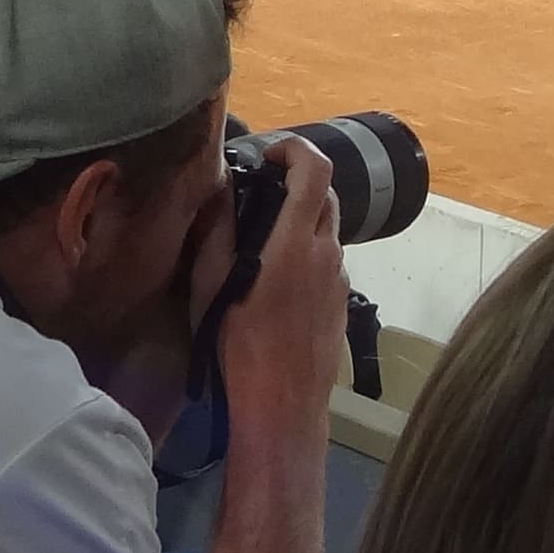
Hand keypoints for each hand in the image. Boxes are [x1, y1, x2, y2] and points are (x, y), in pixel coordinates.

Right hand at [210, 133, 349, 426]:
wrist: (283, 404)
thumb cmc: (240, 345)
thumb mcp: (211, 285)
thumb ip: (217, 230)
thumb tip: (221, 188)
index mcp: (296, 242)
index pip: (316, 169)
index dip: (295, 148)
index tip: (269, 155)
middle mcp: (327, 253)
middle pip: (325, 196)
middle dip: (297, 183)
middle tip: (261, 193)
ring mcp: (339, 279)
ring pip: (327, 232)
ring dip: (300, 222)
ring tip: (262, 243)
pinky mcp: (342, 303)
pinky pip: (327, 263)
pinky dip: (307, 254)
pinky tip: (277, 282)